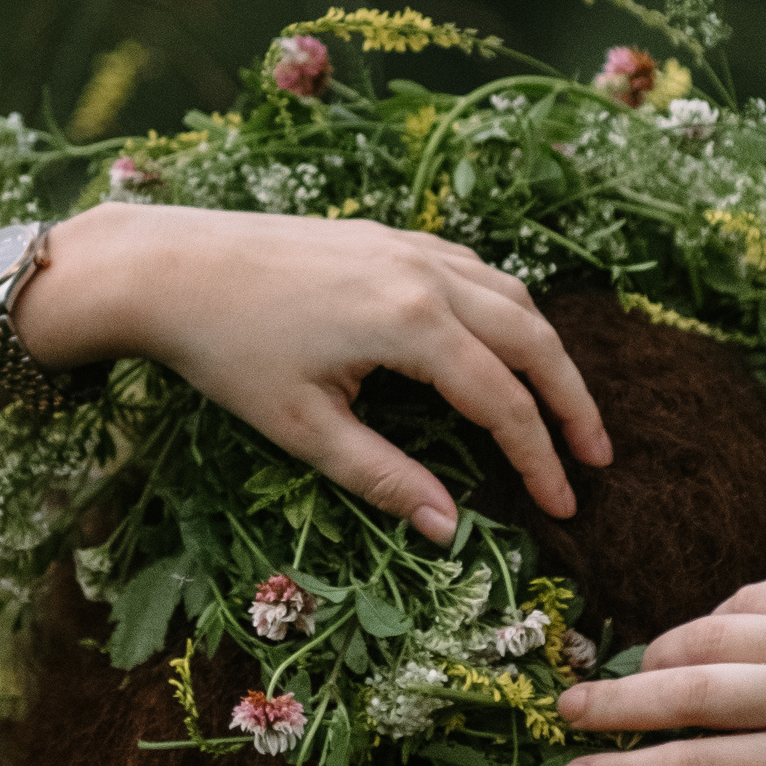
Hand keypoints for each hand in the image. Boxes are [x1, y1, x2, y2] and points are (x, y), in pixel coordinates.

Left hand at [32, 204, 610, 539]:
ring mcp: (410, 248)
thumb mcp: (303, 428)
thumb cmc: (227, 352)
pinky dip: (506, 311)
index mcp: (411, 325)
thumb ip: (385, 477)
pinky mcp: (389, 236)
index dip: (540, 458)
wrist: (168, 265)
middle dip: (572, 402)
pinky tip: (502, 343)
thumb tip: (450, 529)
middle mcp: (426, 276)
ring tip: (562, 406)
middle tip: (597, 456)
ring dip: (546, 352)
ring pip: (511, 297)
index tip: (563, 504)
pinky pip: (474, 272)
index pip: (504, 402)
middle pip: (533, 340)